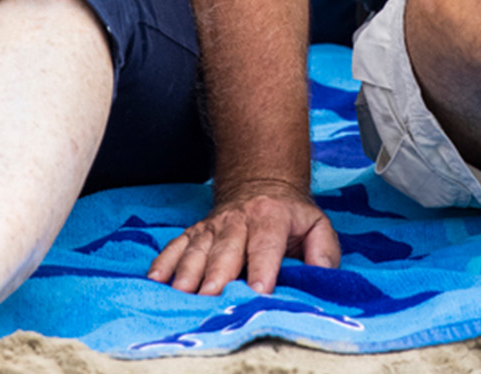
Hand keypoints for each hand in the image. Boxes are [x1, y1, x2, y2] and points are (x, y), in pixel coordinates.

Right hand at [149, 177, 341, 293]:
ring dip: (188, 271)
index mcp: (272, 217)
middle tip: (211, 295)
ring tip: (181, 292)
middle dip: (218, 273)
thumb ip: (323, 251)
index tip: (257, 291)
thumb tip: (321, 277)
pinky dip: (164, 261)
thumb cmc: (291, 217)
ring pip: (198, 248)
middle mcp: (239, 220)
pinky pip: (176, 245)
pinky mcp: (194, 232)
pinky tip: (157, 279)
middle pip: (227, 249)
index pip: (267, 244)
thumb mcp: (316, 225)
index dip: (263, 268)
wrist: (261, 183)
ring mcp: (213, 226)